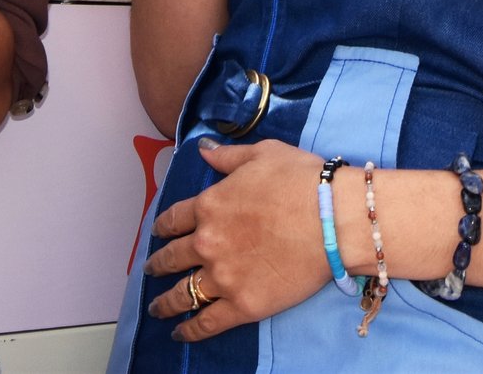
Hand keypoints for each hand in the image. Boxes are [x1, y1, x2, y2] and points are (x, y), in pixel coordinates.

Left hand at [144, 139, 331, 341]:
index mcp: (209, 205)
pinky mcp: (243, 305)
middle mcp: (207, 242)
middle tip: (151, 270)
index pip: (174, 219)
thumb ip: (227, 156)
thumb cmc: (300, 180)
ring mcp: (223, 277)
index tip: (158, 234)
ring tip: (157, 308)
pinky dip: (190, 330)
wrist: (331, 218)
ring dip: (165, 302)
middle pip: (172, 258)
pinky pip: (208, 322)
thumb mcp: (262, 154)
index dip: (162, 227)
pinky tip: (180, 333)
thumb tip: (203, 149)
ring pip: (183, 294)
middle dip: (158, 265)